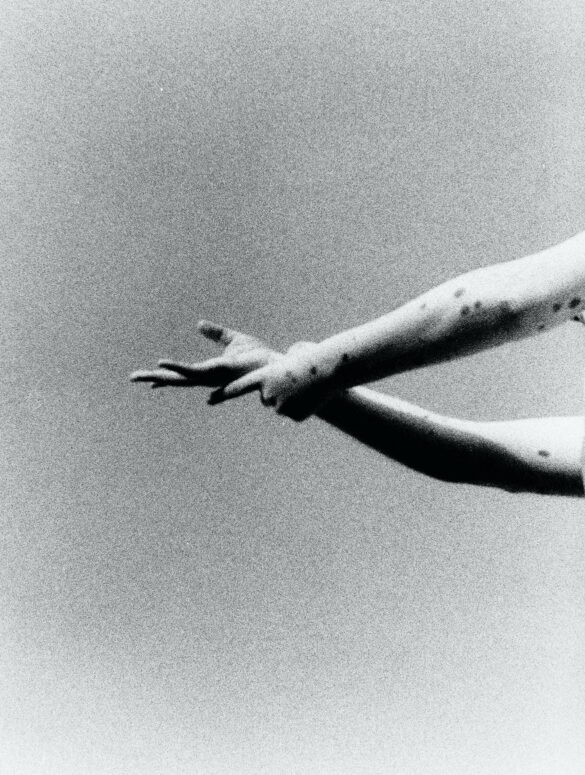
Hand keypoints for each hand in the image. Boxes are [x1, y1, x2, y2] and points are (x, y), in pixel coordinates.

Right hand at [130, 320, 278, 390]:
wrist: (276, 365)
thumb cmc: (259, 357)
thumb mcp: (233, 340)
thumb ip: (216, 333)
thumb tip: (199, 324)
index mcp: (210, 370)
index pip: (183, 374)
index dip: (166, 375)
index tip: (149, 381)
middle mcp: (208, 377)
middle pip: (176, 379)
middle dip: (154, 379)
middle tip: (132, 378)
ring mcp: (211, 376)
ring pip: (180, 378)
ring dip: (159, 376)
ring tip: (140, 376)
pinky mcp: (216, 372)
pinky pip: (192, 370)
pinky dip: (176, 367)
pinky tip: (160, 363)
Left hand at [207, 341, 337, 420]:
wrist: (325, 371)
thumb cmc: (306, 364)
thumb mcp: (284, 367)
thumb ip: (270, 381)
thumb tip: (269, 400)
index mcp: (263, 377)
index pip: (238, 387)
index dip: (223, 394)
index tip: (209, 399)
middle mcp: (268, 393)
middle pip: (267, 398)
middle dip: (279, 392)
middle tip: (293, 382)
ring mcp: (280, 406)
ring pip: (280, 407)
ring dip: (291, 399)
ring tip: (302, 389)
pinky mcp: (292, 416)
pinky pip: (292, 413)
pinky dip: (300, 407)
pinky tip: (308, 398)